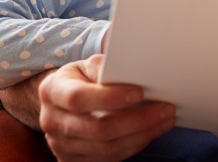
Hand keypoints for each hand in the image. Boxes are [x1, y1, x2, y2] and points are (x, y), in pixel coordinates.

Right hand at [38, 54, 175, 161]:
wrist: (64, 102)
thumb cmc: (82, 79)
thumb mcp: (88, 65)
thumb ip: (104, 67)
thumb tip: (132, 72)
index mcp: (53, 91)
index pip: (79, 98)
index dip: (109, 97)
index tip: (139, 92)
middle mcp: (52, 121)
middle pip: (98, 128)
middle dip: (137, 120)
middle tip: (166, 108)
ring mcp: (60, 145)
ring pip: (107, 147)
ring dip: (142, 134)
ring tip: (166, 119)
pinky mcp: (73, 161)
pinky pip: (109, 158)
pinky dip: (135, 145)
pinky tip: (151, 131)